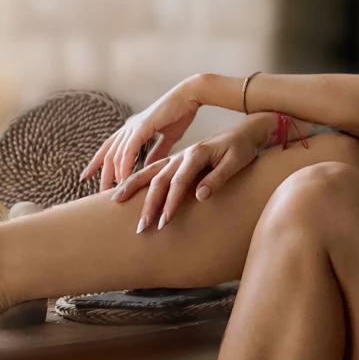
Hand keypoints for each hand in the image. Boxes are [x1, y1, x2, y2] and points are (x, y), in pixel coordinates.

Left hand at [81, 77, 203, 190]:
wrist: (190, 97)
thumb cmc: (180, 114)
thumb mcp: (168, 138)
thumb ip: (157, 151)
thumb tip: (149, 165)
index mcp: (133, 128)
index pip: (108, 148)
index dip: (96, 162)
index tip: (86, 176)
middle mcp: (129, 127)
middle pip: (108, 155)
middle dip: (103, 175)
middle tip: (101, 194)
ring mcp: (134, 126)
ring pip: (115, 154)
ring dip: (113, 174)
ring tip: (113, 192)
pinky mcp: (142, 127)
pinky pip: (129, 150)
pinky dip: (125, 166)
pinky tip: (124, 179)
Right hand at [109, 122, 263, 230]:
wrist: (243, 133)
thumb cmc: (241, 149)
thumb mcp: (235, 161)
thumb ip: (217, 178)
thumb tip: (199, 196)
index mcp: (197, 154)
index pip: (180, 181)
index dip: (171, 202)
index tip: (163, 222)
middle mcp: (183, 155)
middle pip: (160, 179)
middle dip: (148, 203)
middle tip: (140, 226)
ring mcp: (177, 156)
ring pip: (149, 171)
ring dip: (132, 187)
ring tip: (115, 202)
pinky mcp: (175, 160)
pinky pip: (152, 169)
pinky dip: (137, 178)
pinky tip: (125, 188)